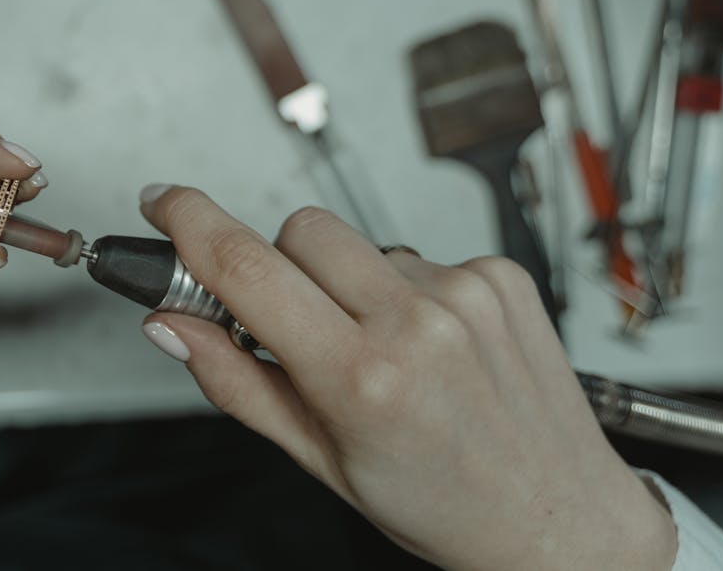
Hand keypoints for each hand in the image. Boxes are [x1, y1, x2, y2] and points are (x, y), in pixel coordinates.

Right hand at [136, 186, 676, 570]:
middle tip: (297, 326)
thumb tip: (171, 326)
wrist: (558, 520)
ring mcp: (466, 293)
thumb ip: (235, 382)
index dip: (189, 222)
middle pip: (300, 231)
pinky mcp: (501, 276)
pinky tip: (429, 341)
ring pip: (358, 242)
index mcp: (361, 378)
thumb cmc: (441, 504)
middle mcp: (418, 324)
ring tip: (380, 346)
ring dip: (346, 281)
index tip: (164, 201)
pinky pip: (416, 253)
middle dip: (280, 268)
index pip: (247, 267)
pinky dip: (406, 289)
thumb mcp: (320, 461)